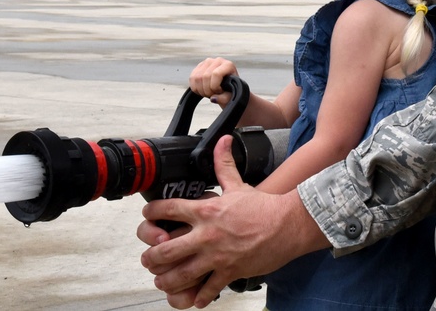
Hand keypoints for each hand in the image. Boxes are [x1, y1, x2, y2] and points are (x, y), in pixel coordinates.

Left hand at [137, 136, 325, 307]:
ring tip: (162, 280)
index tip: (148, 216)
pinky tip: (195, 298)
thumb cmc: (263, 206)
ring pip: (181, 274)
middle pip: (165, 250)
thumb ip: (224, 164)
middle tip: (148, 259)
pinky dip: (198, 296)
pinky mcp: (229, 271)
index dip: (151, 213)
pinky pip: (207, 289)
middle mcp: (206, 234)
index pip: (167, 210)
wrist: (288, 224)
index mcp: (205, 211)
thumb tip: (222, 140)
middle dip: (151, 257)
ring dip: (167, 280)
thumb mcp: (238, 185)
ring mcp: (217, 255)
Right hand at [188, 58, 238, 106]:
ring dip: (200, 90)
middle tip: (212, 95)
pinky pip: (191, 78)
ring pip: (196, 78)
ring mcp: (207, 62)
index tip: (219, 91)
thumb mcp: (231, 96)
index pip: (216, 74)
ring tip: (207, 93)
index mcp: (228, 65)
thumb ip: (224, 98)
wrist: (227, 87)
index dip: (215, 86)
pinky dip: (195, 87)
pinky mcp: (199, 66)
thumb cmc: (230, 90)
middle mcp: (217, 61)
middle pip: (205, 76)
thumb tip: (213, 98)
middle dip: (207, 90)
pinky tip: (202, 90)